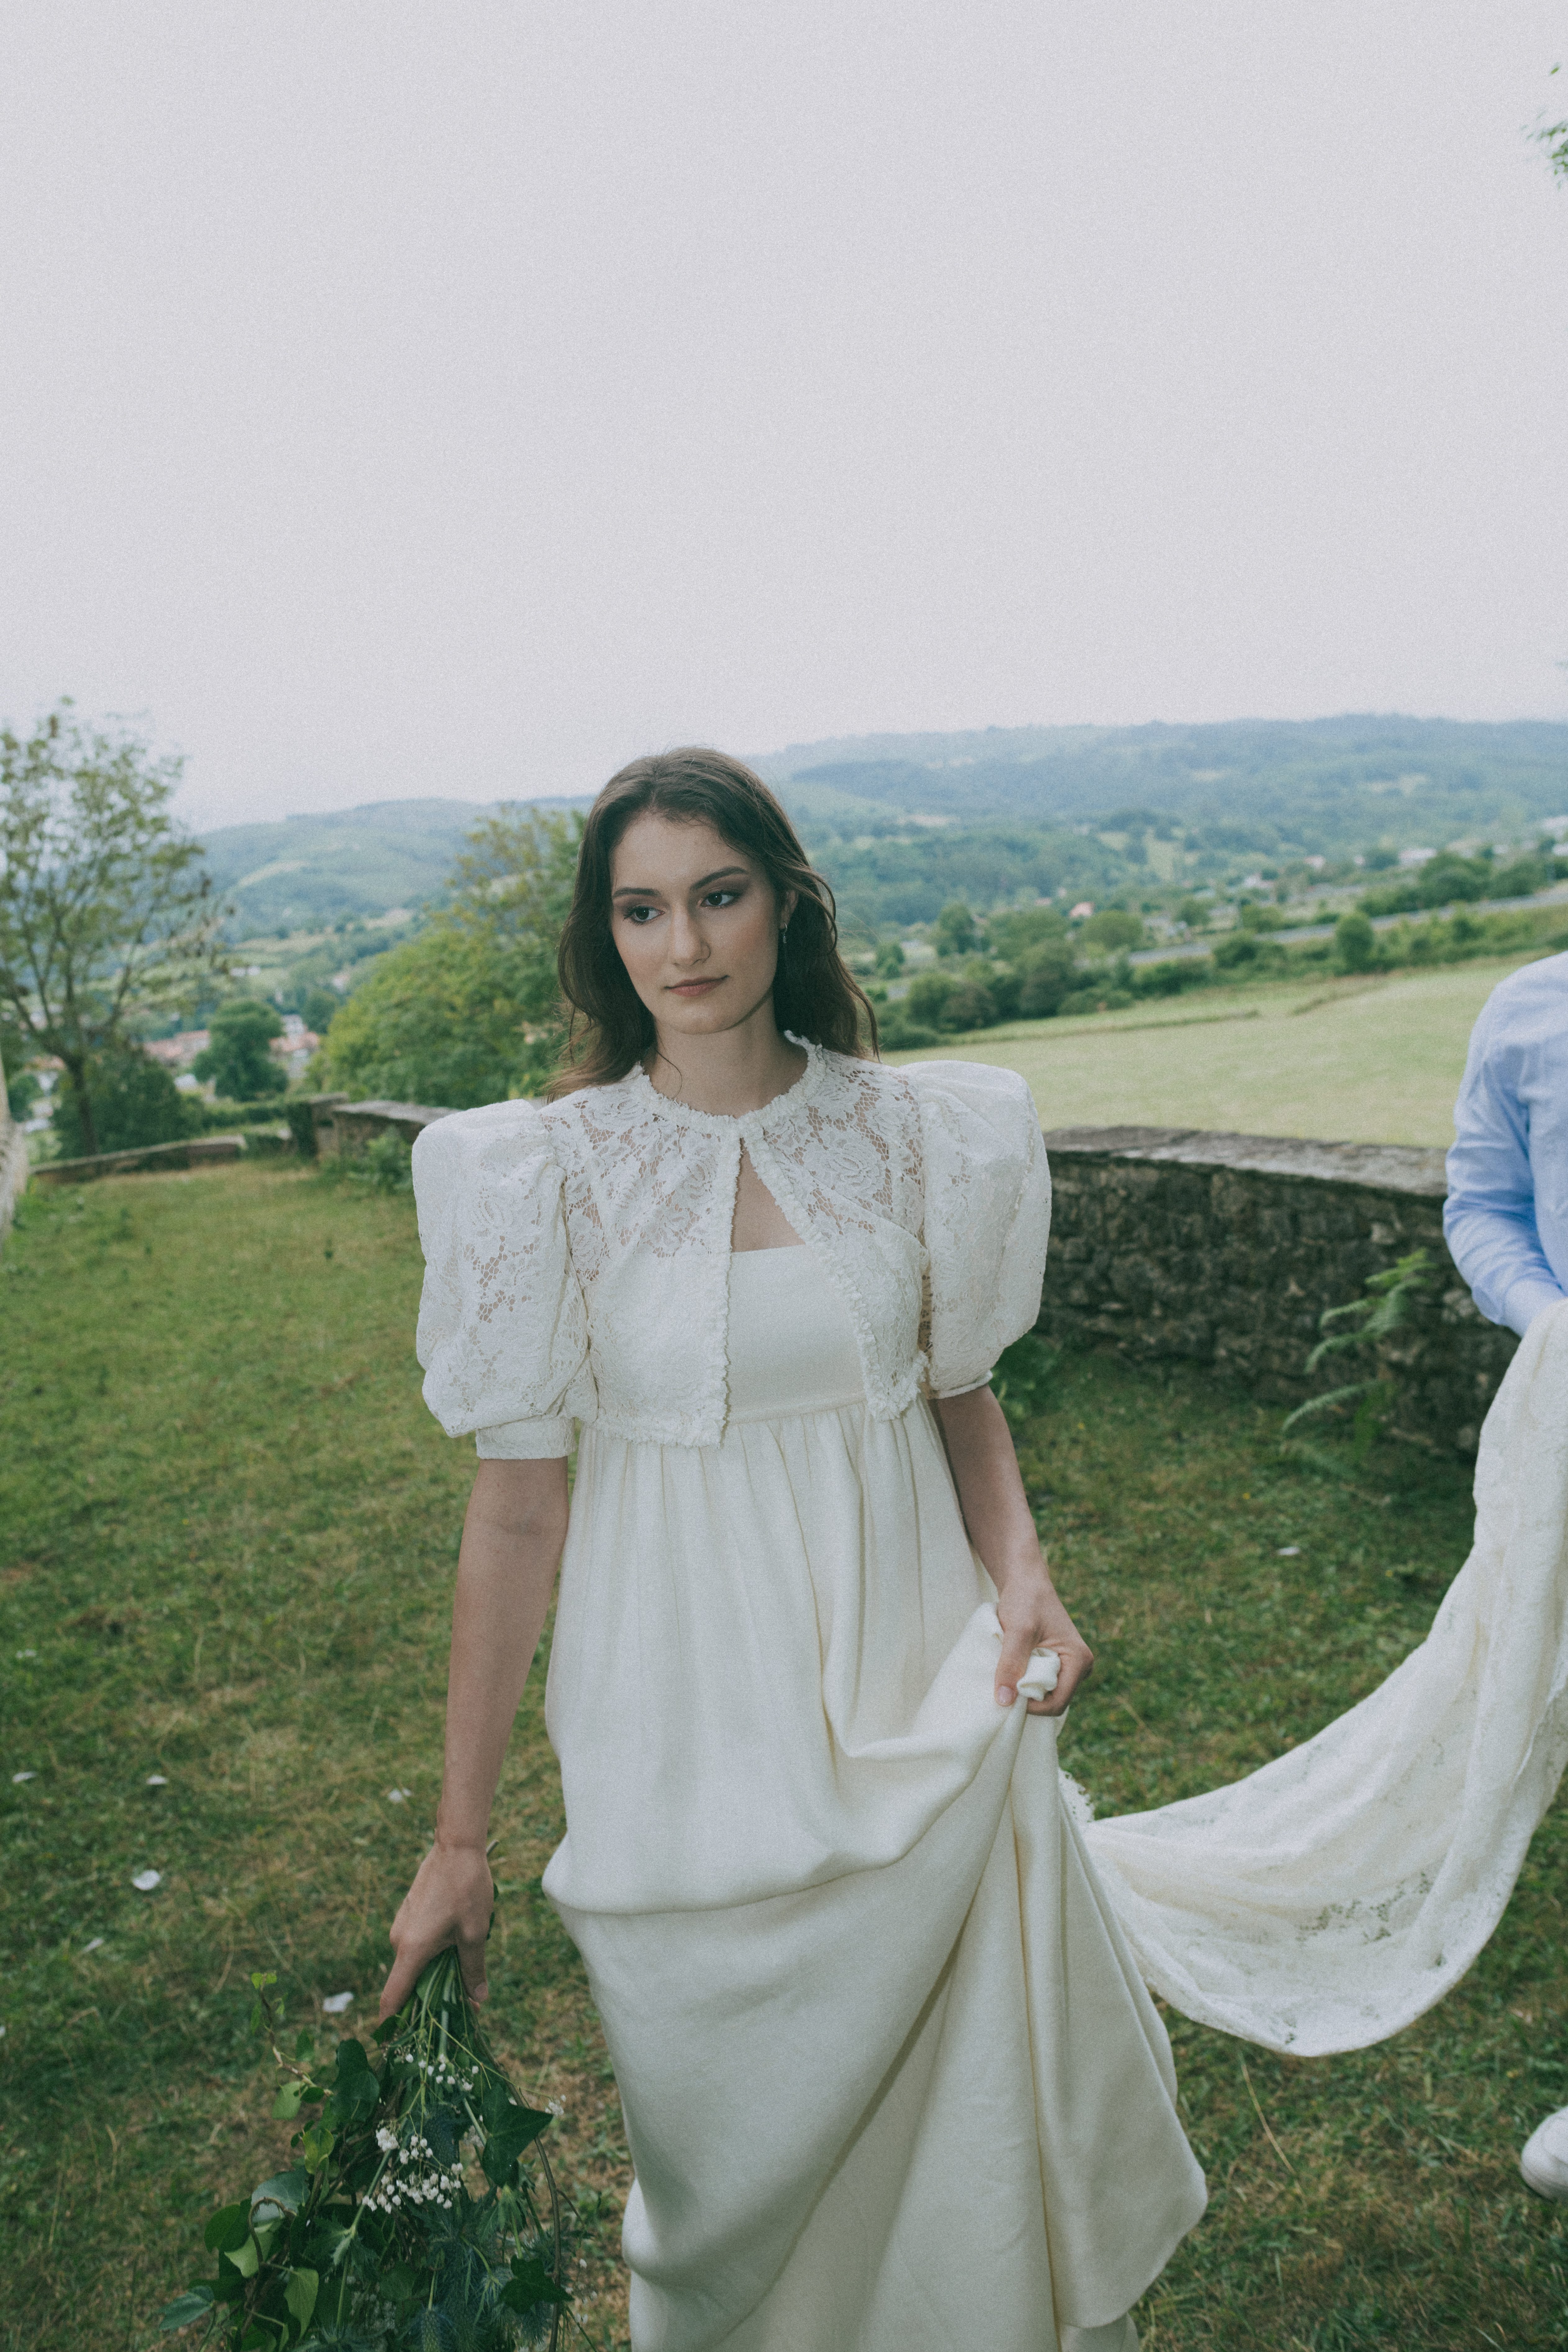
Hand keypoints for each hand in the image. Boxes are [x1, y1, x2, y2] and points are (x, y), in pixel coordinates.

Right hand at [378, 1839, 494, 2021]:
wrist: (457, 1846)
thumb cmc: (467, 1889)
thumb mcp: (476, 1933)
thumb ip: (472, 1969)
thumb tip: (478, 2000)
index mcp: (411, 1950)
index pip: (392, 1998)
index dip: (391, 2025)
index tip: (395, 2046)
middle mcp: (399, 1940)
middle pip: (407, 1984)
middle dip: (429, 2001)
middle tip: (460, 2012)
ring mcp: (402, 1926)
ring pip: (415, 1964)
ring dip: (435, 1975)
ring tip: (464, 1979)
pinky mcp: (409, 1915)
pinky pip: (417, 1947)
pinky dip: (432, 1957)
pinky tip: (456, 1952)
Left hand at [993, 1569, 1093, 1717]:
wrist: (1026, 1582)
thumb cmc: (1026, 1601)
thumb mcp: (1017, 1632)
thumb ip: (1011, 1665)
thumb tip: (1004, 1701)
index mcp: (1080, 1660)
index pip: (1057, 1702)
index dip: (1031, 1706)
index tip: (1007, 1693)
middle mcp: (1081, 1667)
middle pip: (1053, 1701)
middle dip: (1029, 1699)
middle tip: (1006, 1681)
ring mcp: (1070, 1666)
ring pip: (1046, 1694)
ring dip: (1026, 1689)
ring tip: (1009, 1671)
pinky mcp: (1058, 1664)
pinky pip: (1042, 1684)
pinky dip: (1025, 1681)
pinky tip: (1013, 1669)